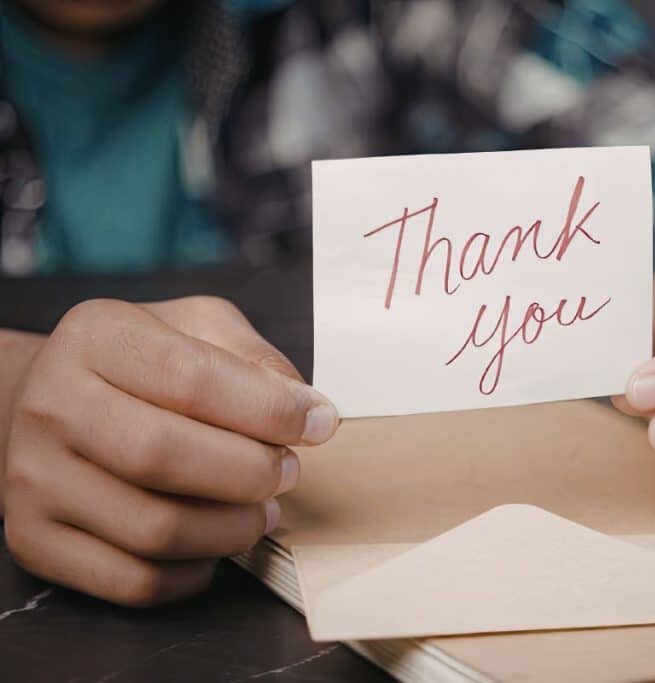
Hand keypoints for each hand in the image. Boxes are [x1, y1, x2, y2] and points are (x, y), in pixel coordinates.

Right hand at [3, 297, 338, 605]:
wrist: (48, 405)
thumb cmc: (143, 367)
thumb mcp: (199, 328)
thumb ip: (255, 359)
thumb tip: (308, 412)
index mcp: (97, 337)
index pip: (192, 379)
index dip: (271, 410)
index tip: (318, 425)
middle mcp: (52, 405)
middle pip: (164, 456)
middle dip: (251, 472)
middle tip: (288, 473)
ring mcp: (34, 479)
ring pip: (154, 529)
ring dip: (233, 529)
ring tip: (262, 509)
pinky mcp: (37, 542)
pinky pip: (134, 580)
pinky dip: (196, 571)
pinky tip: (215, 542)